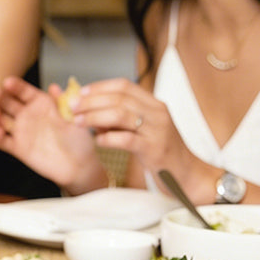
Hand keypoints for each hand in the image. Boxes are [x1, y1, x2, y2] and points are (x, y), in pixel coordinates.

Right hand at [0, 76, 104, 192]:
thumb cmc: (78, 139)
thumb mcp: (72, 116)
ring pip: (3, 120)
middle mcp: (29, 116)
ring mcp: (22, 132)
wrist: (77, 164)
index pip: (24, 92)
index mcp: (41, 105)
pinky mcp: (18, 148)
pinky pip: (3, 142)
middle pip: (9, 103)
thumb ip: (61, 102)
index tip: (8, 82)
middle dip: (0, 97)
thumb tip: (54, 87)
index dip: (15, 86)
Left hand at [71, 77, 210, 196]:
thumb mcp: (144, 130)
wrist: (187, 173)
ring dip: (96, 117)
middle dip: (92, 101)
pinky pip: (128, 140)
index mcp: (154, 105)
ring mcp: (157, 130)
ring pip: (122, 115)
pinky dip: (109, 139)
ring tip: (79, 122)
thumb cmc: (162, 152)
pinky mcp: (154, 149)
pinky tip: (98, 141)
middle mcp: (157, 113)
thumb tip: (92, 114)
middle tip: (72, 107)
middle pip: (120, 98)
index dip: (100, 87)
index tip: (80, 93)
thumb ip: (122, 121)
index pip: (124, 86)